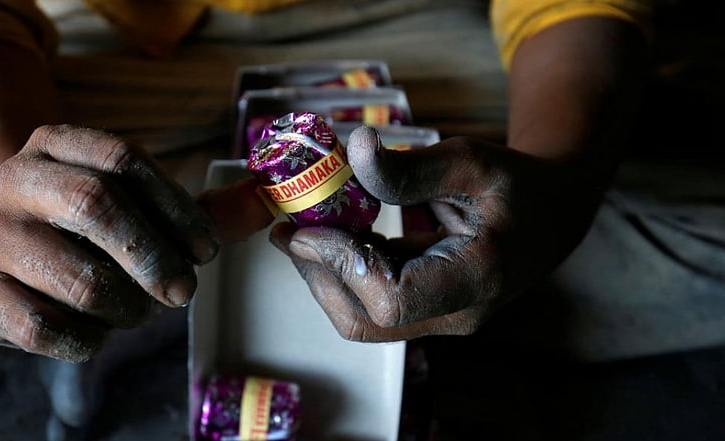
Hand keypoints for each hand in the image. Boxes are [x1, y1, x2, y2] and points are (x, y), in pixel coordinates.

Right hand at [0, 125, 269, 360]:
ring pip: (79, 280)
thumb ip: (208, 209)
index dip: (177, 209)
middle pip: (96, 206)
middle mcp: (13, 178)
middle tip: (183, 292)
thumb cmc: (96, 227)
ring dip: (127, 307)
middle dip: (155, 258)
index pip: (124, 159)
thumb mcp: (145, 207)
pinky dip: (87, 341)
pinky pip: (44, 329)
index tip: (208, 253)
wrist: (18, 251)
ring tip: (137, 310)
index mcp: (56, 142)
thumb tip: (271, 201)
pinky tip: (98, 332)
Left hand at [270, 127, 604, 341]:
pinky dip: (344, 275)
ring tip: (304, 229)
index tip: (310, 227)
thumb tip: (352, 148)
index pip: (393, 300)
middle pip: (367, 321)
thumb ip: (411, 166)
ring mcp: (442, 319)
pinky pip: (374, 307)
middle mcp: (458, 314)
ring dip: (325, 277)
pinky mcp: (427, 312)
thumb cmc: (518, 184)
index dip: (343, 266)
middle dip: (319, 276)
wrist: (551, 216)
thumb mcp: (472, 161)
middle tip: (289, 229)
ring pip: (364, 320)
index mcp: (478, 278)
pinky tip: (333, 237)